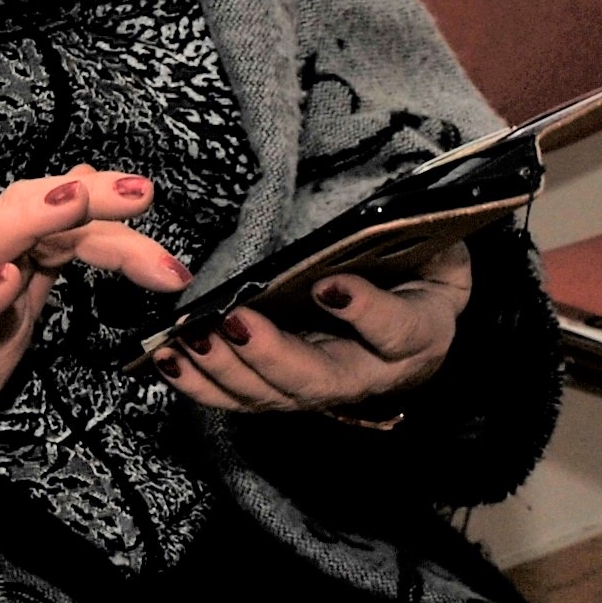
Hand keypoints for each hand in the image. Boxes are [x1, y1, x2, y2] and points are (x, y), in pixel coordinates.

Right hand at [0, 165, 190, 498]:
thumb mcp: (20, 300)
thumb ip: (51, 247)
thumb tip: (81, 181)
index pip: (58, 215)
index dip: (111, 214)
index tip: (155, 210)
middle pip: (26, 209)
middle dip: (88, 197)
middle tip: (142, 192)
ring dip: (33, 219)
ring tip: (76, 201)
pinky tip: (8, 279)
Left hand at [155, 238, 467, 418]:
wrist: (411, 313)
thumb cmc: (417, 267)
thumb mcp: (433, 245)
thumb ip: (418, 230)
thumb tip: (394, 204)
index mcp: (417, 333)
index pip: (397, 331)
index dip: (365, 312)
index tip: (327, 285)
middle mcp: (370, 374)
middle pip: (320, 380)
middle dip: (272, 355)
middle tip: (233, 319)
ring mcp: (321, 388)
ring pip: (273, 396)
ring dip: (225, 369)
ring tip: (191, 337)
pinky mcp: (282, 392)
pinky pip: (239, 398)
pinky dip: (200, 383)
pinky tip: (168, 359)